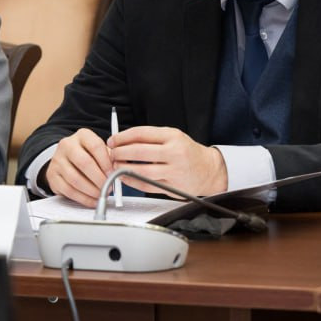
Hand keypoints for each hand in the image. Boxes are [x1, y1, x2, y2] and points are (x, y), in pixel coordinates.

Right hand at [44, 128, 113, 206]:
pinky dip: (83, 198)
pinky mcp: (52, 176)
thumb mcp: (99, 151)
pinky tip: (92, 200)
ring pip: (75, 179)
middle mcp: (67, 145)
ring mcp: (57, 160)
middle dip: (99, 178)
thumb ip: (109, 158)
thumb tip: (119, 172)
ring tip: (101, 194)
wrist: (66, 159)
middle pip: (84, 162)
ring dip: (91, 190)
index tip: (113, 173)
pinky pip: (68, 190)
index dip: (106, 162)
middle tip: (108, 187)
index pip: (95, 146)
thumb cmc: (88, 155)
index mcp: (82, 135)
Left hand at [108, 126, 226, 195]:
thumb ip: (150, 138)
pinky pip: (147, 185)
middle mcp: (174, 152)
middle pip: (140, 151)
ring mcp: (174, 171)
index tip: (112, 140)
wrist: (209, 170)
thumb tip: (122, 140)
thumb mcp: (172, 137)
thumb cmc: (187, 152)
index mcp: (172, 136)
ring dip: (124, 168)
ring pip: (142, 170)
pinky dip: (133, 182)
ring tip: (116, 165)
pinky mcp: (172, 187)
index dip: (123, 137)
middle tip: (111, 153)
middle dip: (120, 152)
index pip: (141, 133)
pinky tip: (125, 178)